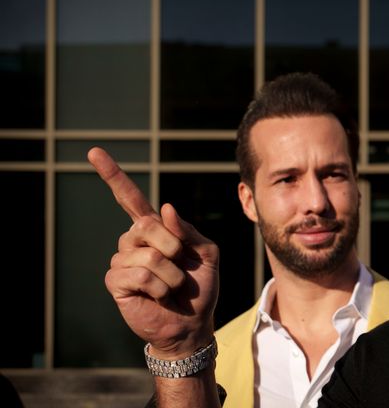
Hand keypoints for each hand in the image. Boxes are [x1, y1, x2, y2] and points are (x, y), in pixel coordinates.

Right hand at [88, 147, 218, 357]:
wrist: (194, 323)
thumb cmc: (201, 288)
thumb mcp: (207, 254)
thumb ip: (190, 231)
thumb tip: (165, 208)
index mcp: (155, 230)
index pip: (130, 198)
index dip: (113, 176)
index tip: (94, 152)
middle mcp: (133, 241)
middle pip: (145, 225)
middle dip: (173, 248)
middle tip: (181, 268)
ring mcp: (122, 261)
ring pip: (148, 255)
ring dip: (171, 274)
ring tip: (172, 288)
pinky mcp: (116, 282)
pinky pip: (140, 275)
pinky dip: (160, 287)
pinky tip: (159, 297)